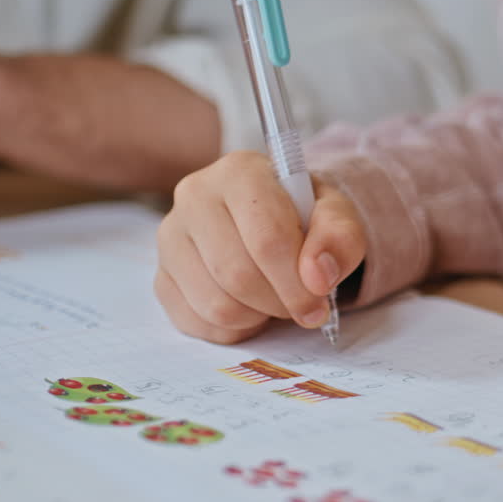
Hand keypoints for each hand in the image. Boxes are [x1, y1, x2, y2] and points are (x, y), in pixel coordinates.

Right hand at [155, 151, 365, 343]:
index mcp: (239, 172)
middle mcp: (194, 196)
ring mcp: (171, 238)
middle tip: (300, 305)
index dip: (297, 283)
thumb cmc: (302, 218)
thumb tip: (318, 276)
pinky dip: (232, 329)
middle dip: (279, 302)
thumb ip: (340, 238)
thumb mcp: (336, 218)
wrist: (272, 222)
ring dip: (257, 317)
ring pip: (216, 305)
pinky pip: (196, 322)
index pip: (266, 238)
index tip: (319, 302)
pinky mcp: (162, 276)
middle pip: (238, 275)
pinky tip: (248, 308)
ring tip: (272, 300)